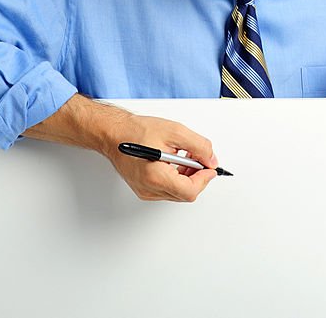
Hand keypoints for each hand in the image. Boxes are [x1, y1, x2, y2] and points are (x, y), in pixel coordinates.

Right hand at [102, 113, 219, 201]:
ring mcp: (146, 191)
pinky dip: (176, 179)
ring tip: (186, 158)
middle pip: (185, 194)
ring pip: (177, 193)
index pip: (190, 191)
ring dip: (188, 178)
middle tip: (200, 160)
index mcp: (156, 177)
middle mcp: (149, 189)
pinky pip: (168, 190)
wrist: (114, 133)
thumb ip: (199, 146)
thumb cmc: (136, 131)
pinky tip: (175, 163)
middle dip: (197, 177)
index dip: (204, 179)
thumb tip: (211, 159)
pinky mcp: (144, 189)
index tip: (210, 167)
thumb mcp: (175, 132)